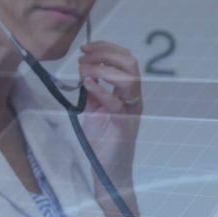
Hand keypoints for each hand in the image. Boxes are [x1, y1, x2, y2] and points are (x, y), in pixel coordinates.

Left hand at [78, 41, 142, 188]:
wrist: (109, 170)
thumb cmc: (103, 141)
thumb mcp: (95, 110)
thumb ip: (93, 90)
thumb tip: (84, 69)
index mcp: (129, 93)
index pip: (126, 60)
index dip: (108, 48)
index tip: (86, 47)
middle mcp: (134, 99)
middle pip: (130, 63)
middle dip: (106, 53)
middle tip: (83, 55)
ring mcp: (131, 111)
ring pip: (128, 78)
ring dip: (102, 68)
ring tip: (83, 69)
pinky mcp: (124, 125)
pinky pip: (115, 102)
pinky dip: (99, 88)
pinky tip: (86, 83)